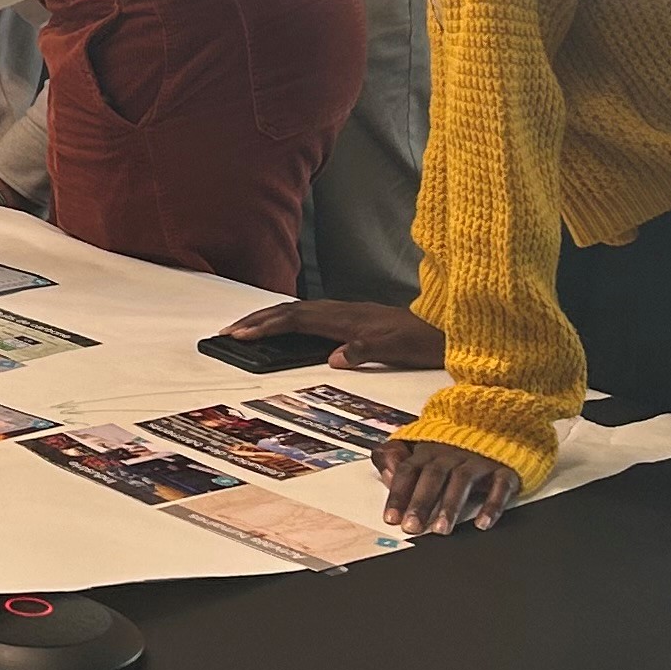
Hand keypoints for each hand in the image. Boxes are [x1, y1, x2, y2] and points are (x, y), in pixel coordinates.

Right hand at [219, 297, 445, 370]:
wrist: (444, 328)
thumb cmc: (421, 341)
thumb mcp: (396, 349)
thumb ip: (365, 351)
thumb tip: (333, 359)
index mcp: (347, 319)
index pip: (296, 320)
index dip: (266, 327)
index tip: (239, 336)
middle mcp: (342, 311)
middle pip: (289, 310)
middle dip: (255, 320)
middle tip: (226, 333)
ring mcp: (345, 312)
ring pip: (297, 310)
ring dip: (268, 318)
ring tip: (244, 329)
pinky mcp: (350, 318)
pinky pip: (308, 315)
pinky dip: (286, 319)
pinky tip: (282, 326)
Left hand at [379, 438, 520, 535]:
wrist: (498, 423)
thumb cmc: (453, 445)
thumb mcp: (419, 445)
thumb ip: (394, 456)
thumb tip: (387, 474)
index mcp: (429, 449)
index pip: (409, 470)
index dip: (399, 494)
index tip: (391, 518)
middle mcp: (453, 453)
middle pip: (433, 475)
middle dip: (421, 502)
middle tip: (412, 527)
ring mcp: (479, 460)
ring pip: (462, 480)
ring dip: (450, 506)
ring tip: (441, 529)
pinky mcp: (504, 469)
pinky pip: (500, 485)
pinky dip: (492, 505)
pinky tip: (483, 523)